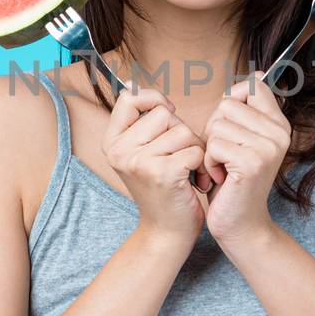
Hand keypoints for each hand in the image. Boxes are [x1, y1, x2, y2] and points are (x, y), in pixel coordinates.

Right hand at [102, 85, 207, 250]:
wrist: (166, 233)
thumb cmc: (161, 189)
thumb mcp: (140, 153)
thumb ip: (138, 121)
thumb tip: (130, 82)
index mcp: (111, 142)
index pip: (129, 98)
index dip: (153, 99)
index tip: (167, 114)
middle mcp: (119, 151)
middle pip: (163, 114)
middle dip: (181, 132)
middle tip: (180, 158)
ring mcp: (139, 162)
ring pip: (183, 131)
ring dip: (195, 150)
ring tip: (188, 171)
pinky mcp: (162, 173)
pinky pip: (195, 150)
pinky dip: (202, 166)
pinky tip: (196, 182)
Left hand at [201, 70, 290, 245]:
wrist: (241, 224)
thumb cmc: (234, 180)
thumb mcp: (243, 140)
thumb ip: (246, 110)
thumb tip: (259, 73)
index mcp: (280, 124)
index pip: (253, 87)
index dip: (231, 103)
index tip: (232, 130)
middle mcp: (280, 133)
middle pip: (228, 105)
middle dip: (215, 129)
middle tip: (225, 155)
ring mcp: (268, 147)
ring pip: (218, 125)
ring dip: (211, 148)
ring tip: (224, 167)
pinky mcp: (252, 162)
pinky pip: (214, 145)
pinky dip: (209, 163)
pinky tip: (222, 178)